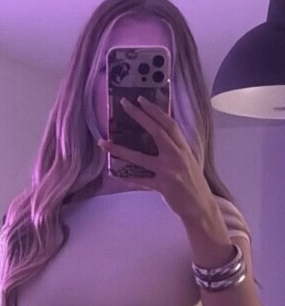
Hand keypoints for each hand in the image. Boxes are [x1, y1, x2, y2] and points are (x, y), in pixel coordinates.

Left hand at [98, 95, 212, 225]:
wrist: (201, 206)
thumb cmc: (193, 182)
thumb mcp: (188, 159)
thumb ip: (175, 147)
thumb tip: (158, 135)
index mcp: (183, 147)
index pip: (169, 123)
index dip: (155, 110)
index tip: (141, 100)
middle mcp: (177, 156)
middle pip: (156, 131)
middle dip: (139, 116)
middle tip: (124, 104)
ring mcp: (169, 171)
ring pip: (141, 158)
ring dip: (120, 149)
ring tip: (105, 142)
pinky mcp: (163, 187)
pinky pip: (141, 180)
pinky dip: (127, 177)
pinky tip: (114, 173)